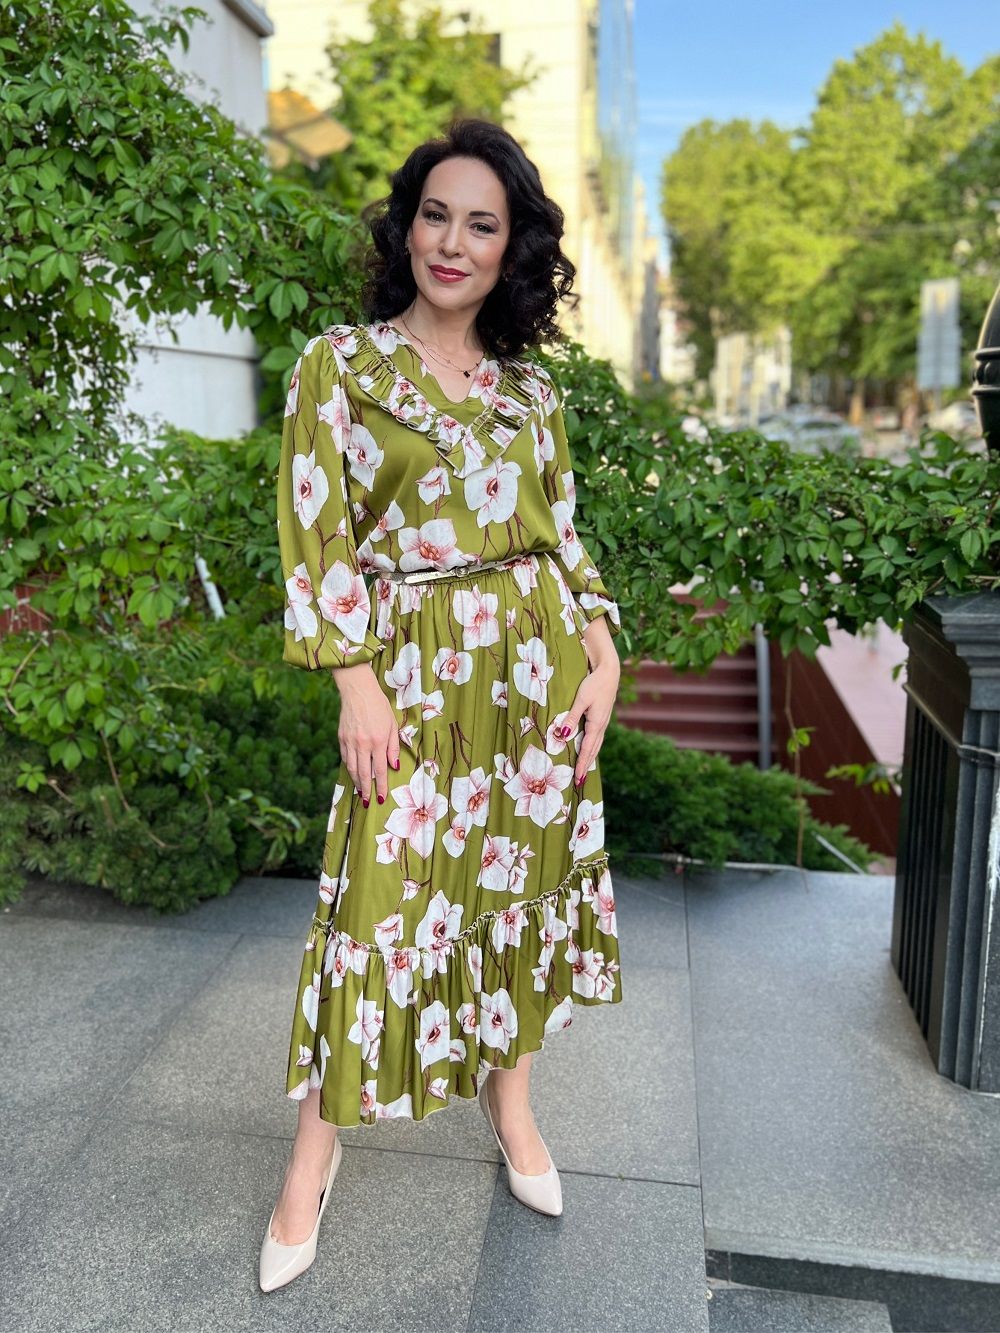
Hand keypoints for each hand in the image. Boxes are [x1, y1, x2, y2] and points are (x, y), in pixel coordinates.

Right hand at [331, 663, 399, 806]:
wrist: (358, 691)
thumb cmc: (379, 706)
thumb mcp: (392, 725)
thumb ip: (393, 747)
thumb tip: (393, 767)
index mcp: (377, 741)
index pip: (380, 770)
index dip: (381, 786)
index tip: (382, 798)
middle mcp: (362, 744)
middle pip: (364, 774)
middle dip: (367, 790)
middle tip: (368, 802)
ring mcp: (349, 742)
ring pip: (352, 768)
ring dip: (357, 782)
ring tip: (360, 792)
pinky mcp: (341, 738)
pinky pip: (345, 758)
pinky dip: (349, 768)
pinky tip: (353, 773)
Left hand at [557, 653, 619, 786]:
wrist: (609, 671)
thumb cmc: (593, 683)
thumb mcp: (580, 700)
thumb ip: (571, 718)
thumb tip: (563, 736)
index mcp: (596, 724)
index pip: (587, 749)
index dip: (582, 764)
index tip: (578, 778)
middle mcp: (601, 725)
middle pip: (593, 750)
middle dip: (586, 765)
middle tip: (580, 781)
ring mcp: (603, 721)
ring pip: (596, 744)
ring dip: (590, 757)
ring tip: (584, 769)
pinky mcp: (602, 716)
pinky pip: (597, 737)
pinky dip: (593, 747)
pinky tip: (589, 748)